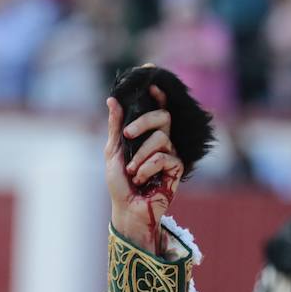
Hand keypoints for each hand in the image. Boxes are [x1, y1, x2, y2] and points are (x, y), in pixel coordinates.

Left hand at [104, 85, 183, 253]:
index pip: (156, 109)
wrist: (126, 209)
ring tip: (132, 171)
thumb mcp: (113, 151)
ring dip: (140, 156)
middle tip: (128, 135)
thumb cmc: (119, 183)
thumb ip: (115, 126)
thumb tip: (112, 99)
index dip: (158, 94)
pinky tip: (142, 180)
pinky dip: (148, 168)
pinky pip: (164, 157)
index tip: (152, 82)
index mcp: (146, 134)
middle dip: (144, 122)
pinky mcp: (177, 168)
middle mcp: (161, 141)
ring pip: (161, 138)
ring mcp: (170, 153)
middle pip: (163, 116)